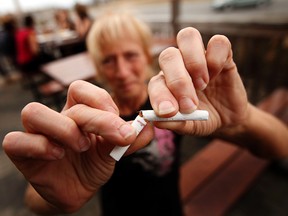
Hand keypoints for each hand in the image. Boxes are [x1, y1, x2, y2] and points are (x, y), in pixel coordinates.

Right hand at [3, 81, 151, 212]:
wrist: (76, 190)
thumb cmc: (92, 164)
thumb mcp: (115, 151)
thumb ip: (132, 139)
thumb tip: (149, 126)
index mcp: (77, 111)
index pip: (81, 88)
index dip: (101, 100)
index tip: (119, 123)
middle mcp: (57, 117)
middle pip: (69, 103)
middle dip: (97, 120)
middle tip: (115, 137)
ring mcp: (37, 133)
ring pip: (33, 112)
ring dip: (64, 130)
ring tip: (81, 147)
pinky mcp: (23, 153)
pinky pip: (16, 141)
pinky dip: (39, 146)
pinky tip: (57, 156)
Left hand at [148, 27, 247, 135]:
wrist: (226, 118)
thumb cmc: (201, 119)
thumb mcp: (188, 126)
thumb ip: (174, 123)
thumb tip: (157, 120)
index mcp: (165, 83)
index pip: (155, 82)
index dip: (160, 96)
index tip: (170, 112)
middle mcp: (178, 65)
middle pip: (168, 55)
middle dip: (178, 81)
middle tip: (190, 104)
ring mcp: (199, 56)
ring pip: (187, 36)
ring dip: (194, 63)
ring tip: (202, 84)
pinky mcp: (222, 54)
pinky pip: (218, 41)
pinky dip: (216, 57)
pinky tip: (219, 73)